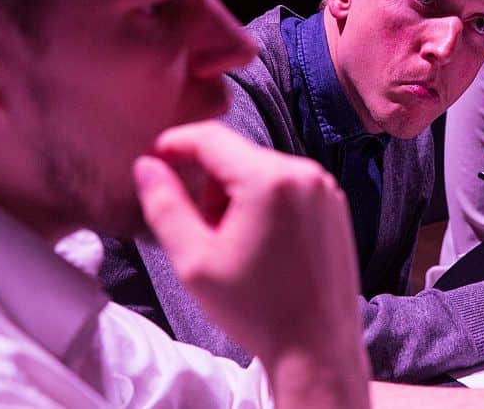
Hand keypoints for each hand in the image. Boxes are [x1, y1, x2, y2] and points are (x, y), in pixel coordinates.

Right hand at [134, 121, 369, 408]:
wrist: (316, 346)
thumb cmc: (257, 309)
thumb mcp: (193, 260)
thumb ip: (164, 205)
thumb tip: (148, 165)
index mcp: (269, 179)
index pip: (212, 137)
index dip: (177, 143)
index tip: (155, 159)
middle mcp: (304, 173)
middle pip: (237, 156)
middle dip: (211, 187)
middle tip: (205, 233)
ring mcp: (325, 188)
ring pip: (262, 171)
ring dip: (238, 196)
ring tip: (237, 246)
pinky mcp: (335, 204)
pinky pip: (288, 187)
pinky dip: (266, 204)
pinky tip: (263, 246)